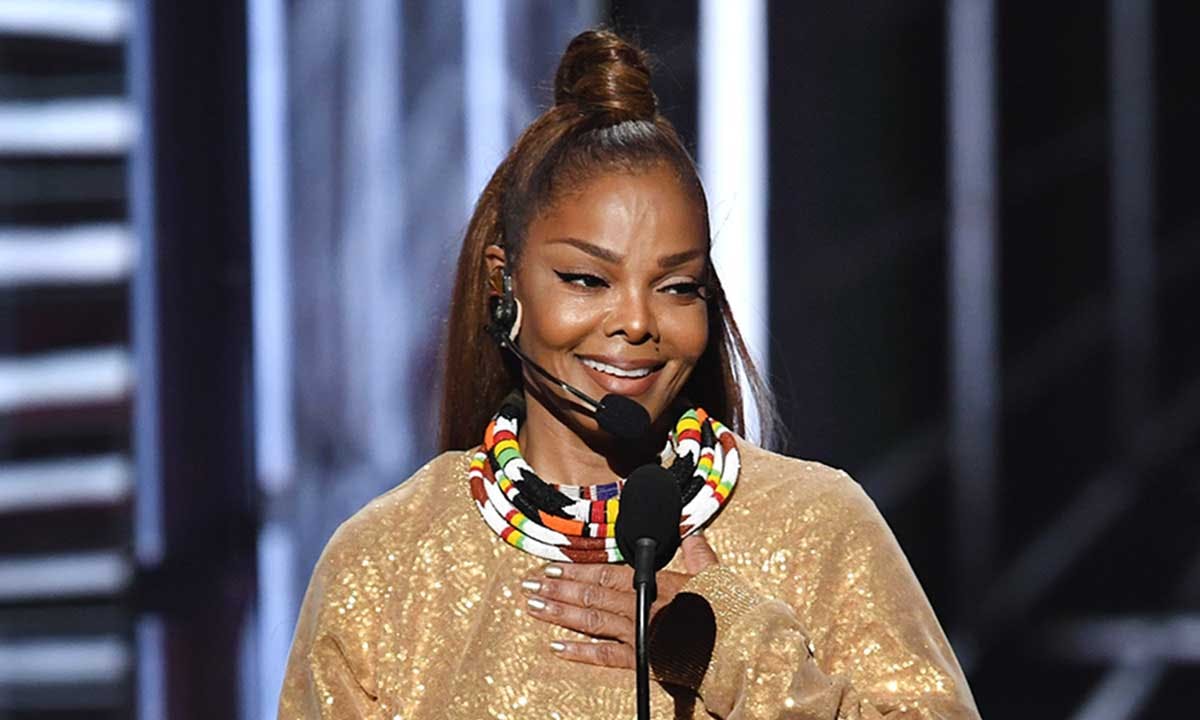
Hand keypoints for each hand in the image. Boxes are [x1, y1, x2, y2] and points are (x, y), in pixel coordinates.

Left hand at [520, 533, 718, 668]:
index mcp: (655, 583)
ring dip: (559, 613)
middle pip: (591, 594)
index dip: (577, 569)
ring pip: (591, 620)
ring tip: (533, 607)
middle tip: (528, 584)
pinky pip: (605, 656)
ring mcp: (639, 634)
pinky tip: (557, 647)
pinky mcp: (643, 660)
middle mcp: (641, 606)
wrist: (739, 647)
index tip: (551, 566)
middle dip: (557, 588)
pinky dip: (580, 652)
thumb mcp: (714, 574)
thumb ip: (698, 551)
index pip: (607, 573)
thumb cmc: (728, 610)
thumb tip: (692, 531)